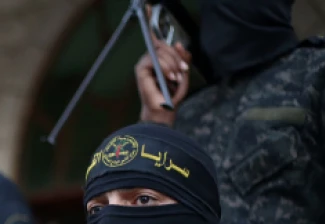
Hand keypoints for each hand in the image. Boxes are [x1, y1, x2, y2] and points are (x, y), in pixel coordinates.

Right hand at [135, 7, 191, 125]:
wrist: (163, 112)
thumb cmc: (171, 95)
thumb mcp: (183, 72)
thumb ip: (182, 57)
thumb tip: (178, 43)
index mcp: (159, 58)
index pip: (156, 38)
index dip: (150, 20)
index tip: (148, 6)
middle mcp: (150, 58)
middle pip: (164, 44)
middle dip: (176, 57)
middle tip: (182, 70)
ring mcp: (144, 63)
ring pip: (161, 52)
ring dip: (172, 65)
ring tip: (175, 78)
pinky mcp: (141, 69)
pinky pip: (156, 59)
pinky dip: (165, 68)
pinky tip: (168, 78)